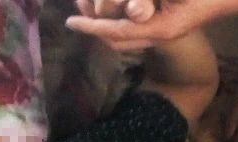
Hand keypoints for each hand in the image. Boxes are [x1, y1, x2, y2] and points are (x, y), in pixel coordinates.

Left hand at [66, 0, 237, 49]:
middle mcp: (160, 35)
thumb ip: (146, 3)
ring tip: (86, 12)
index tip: (71, 22)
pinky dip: (118, 23)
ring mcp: (164, 33)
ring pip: (124, 38)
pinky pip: (135, 31)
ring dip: (104, 26)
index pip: (117, 32)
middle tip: (75, 17)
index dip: (91, 27)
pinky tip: (110, 10)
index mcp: (161, 28)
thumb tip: (131, 11)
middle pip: (116, 41)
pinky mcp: (166, 28)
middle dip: (94, 29)